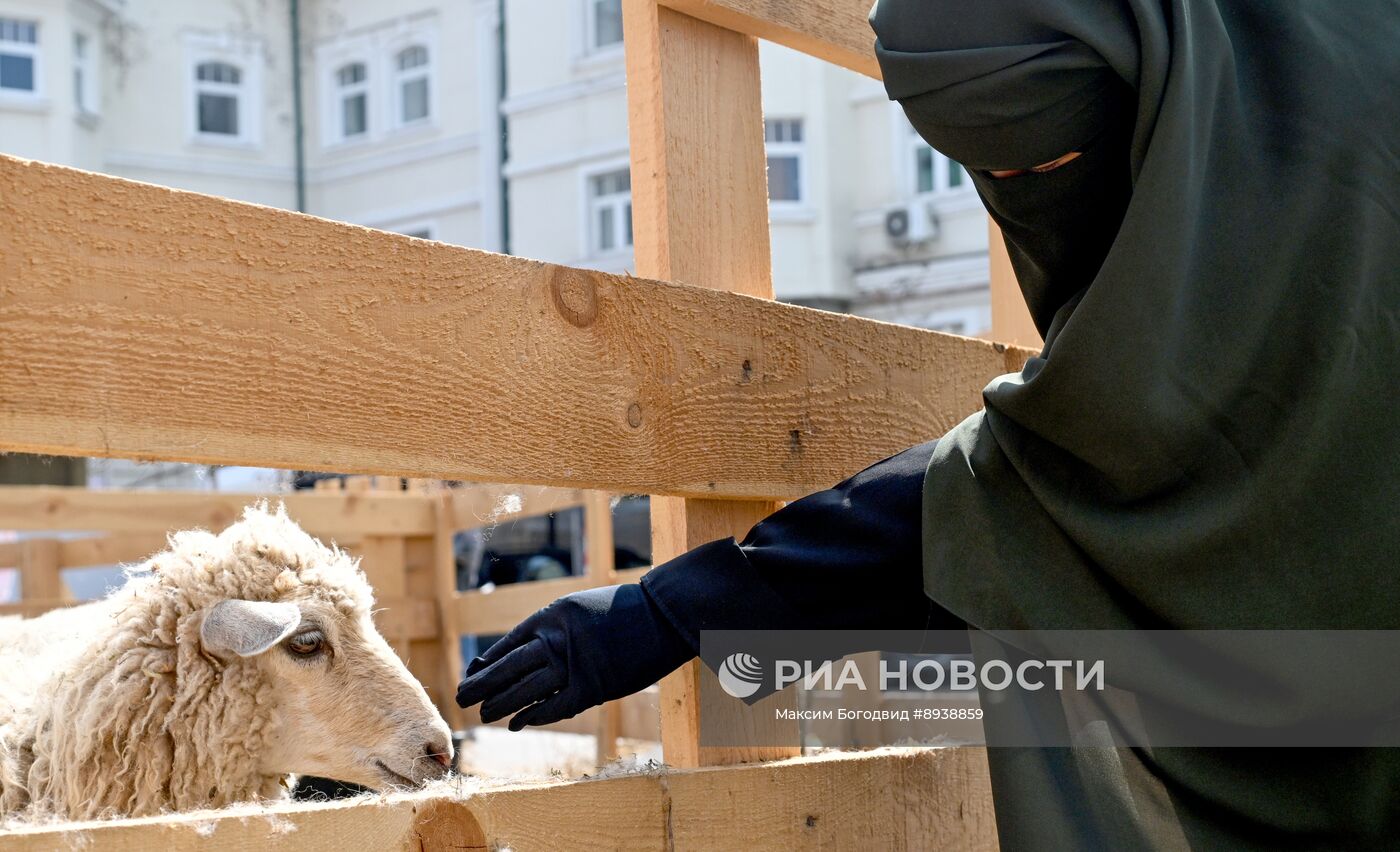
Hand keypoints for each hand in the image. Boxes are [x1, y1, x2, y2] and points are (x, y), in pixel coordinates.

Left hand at [456, 583, 693, 730]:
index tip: (471, 674)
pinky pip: (555, 706)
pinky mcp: (594, 686)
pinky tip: (516, 723)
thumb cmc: (628, 612)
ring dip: (502, 703)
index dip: (488, 662)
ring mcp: (575, 663)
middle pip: (511, 666)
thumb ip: (557, 631)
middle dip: (484, 684)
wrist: (666, 614)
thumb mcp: (583, 610)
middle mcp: (559, 638)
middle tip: (462, 697)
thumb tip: (528, 654)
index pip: (511, 642)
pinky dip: (533, 716)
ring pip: (526, 688)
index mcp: (554, 614)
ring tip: (483, 714)